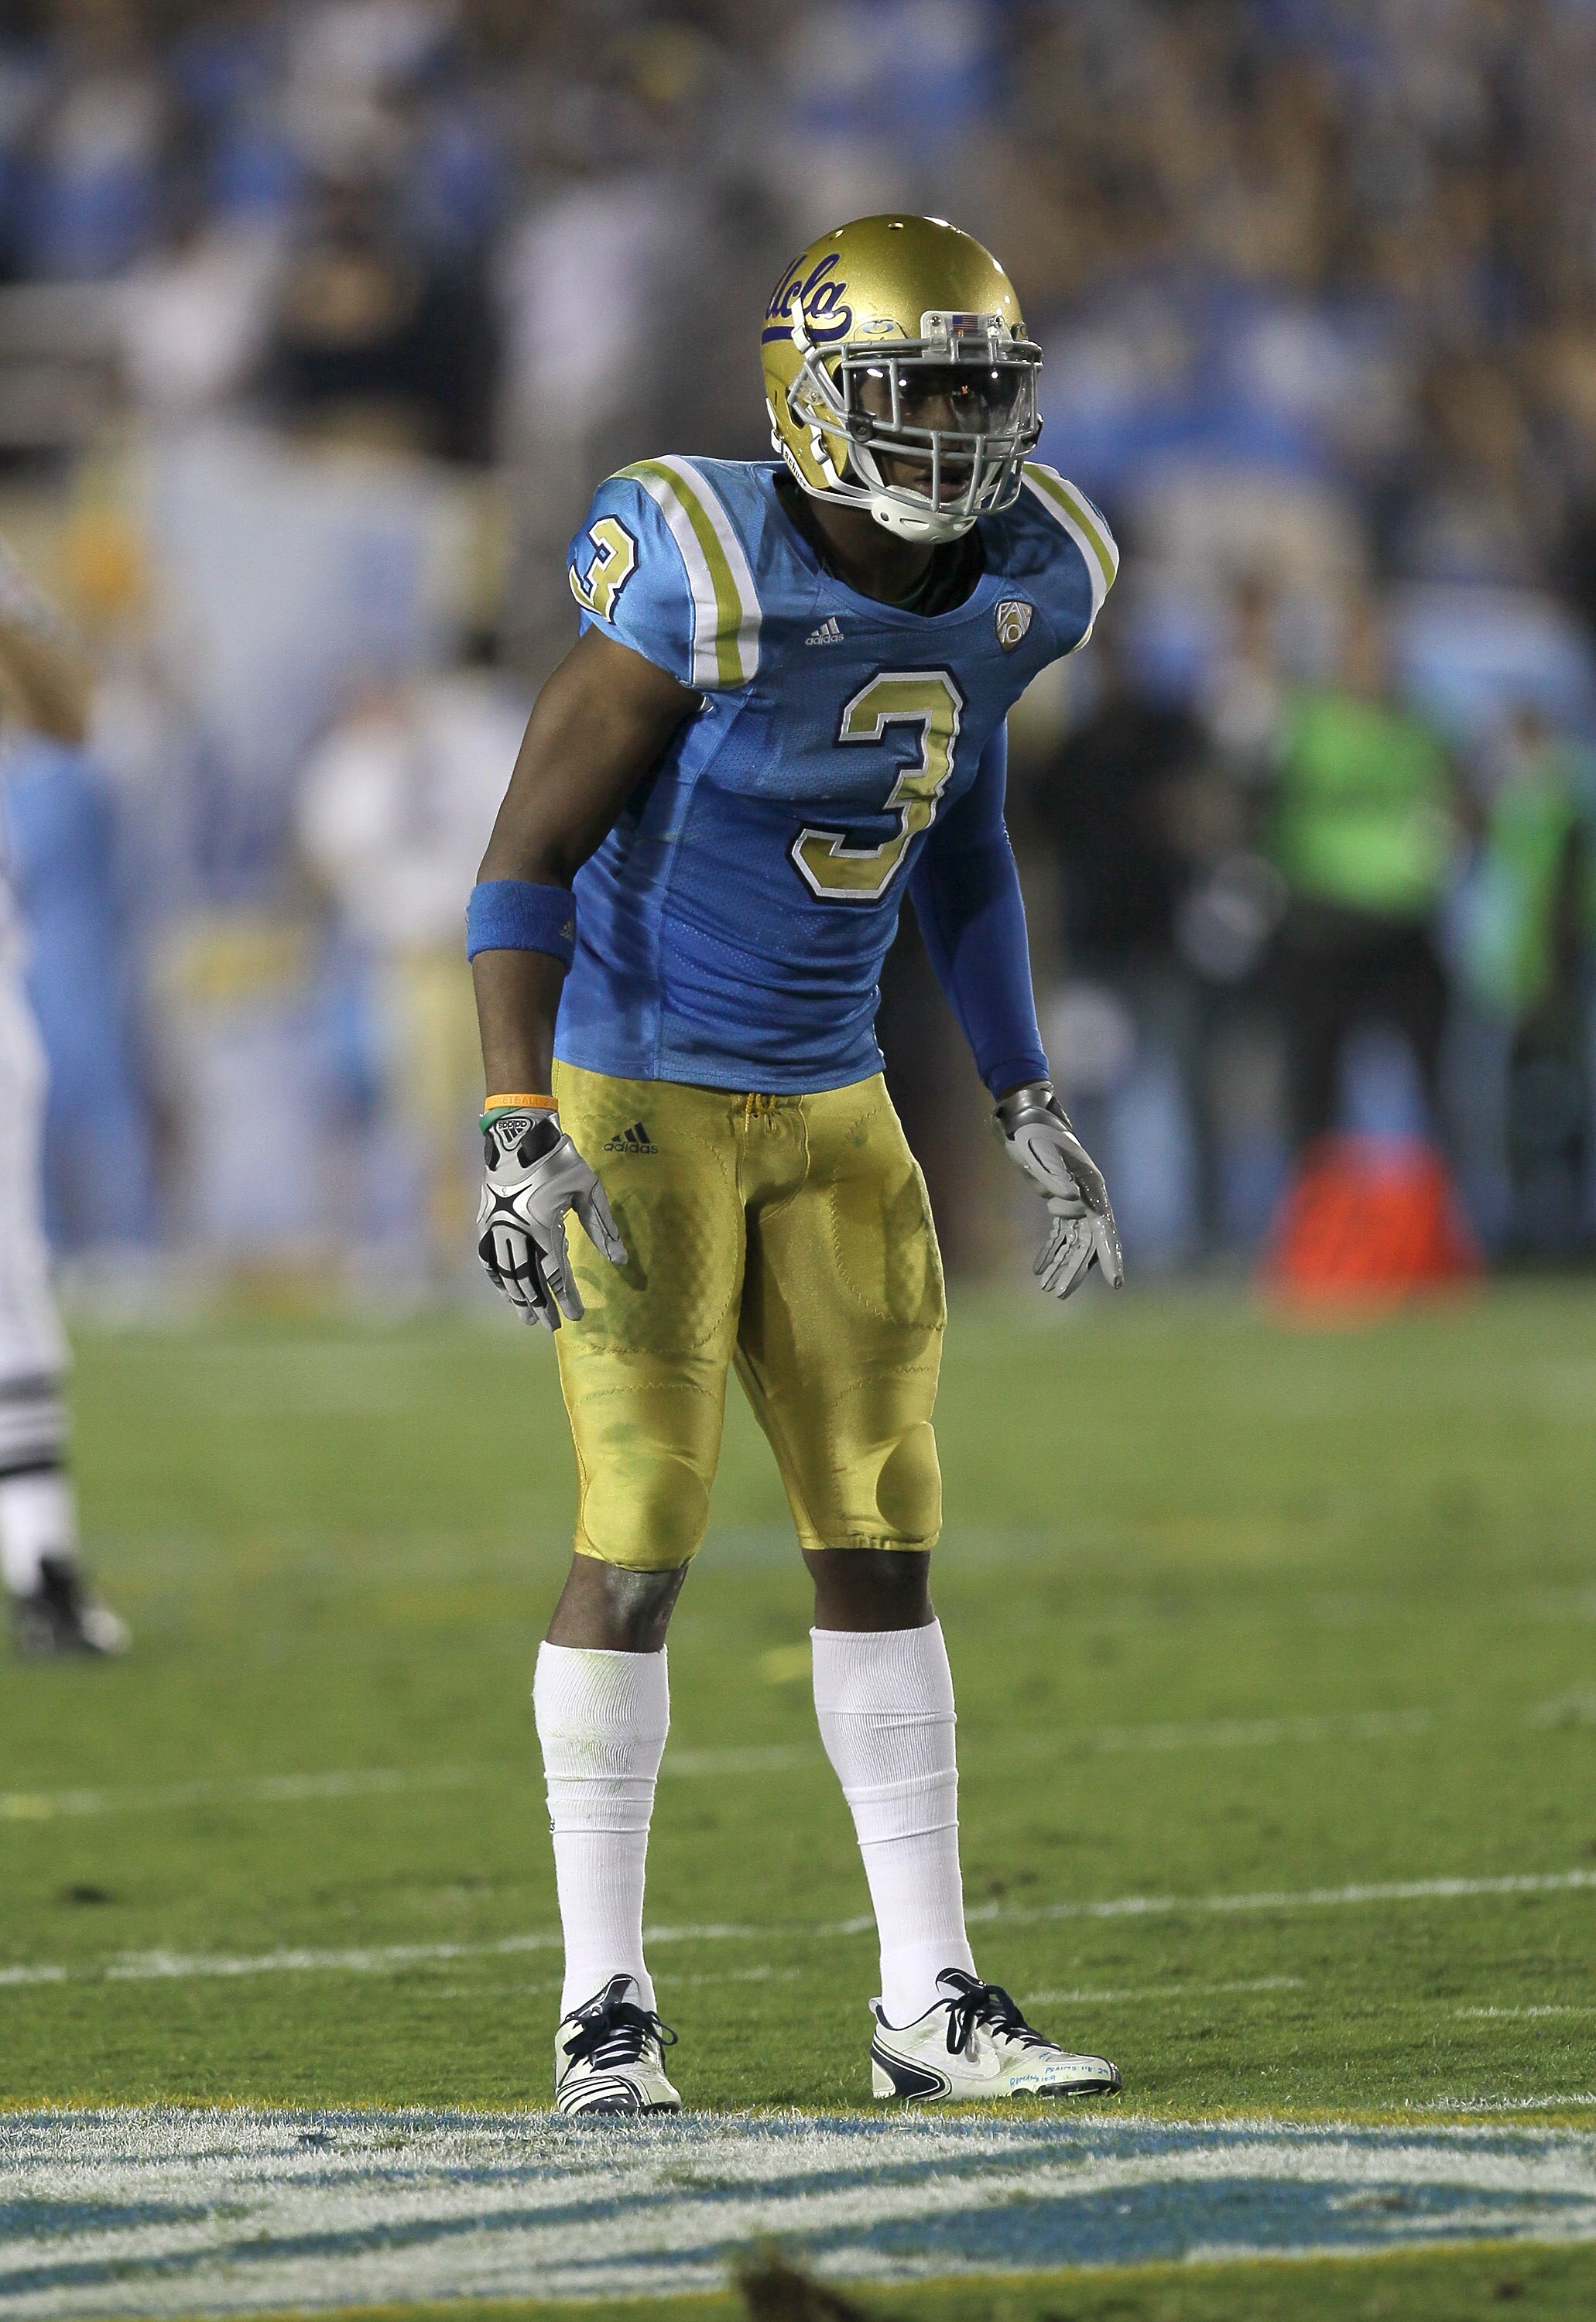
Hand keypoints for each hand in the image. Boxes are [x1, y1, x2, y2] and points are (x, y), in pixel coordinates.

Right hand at [476, 1109, 626, 1328]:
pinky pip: (488, 1257)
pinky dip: (497, 1277)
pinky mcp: (486, 1220)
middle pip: (528, 1280)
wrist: (518, 1133)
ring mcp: (497, 1226)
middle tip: (551, 1326)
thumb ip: (603, 1227)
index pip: (555, 1272)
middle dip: (540, 1305)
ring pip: (506, 1272)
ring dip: (517, 1297)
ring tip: (526, 1316)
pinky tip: (506, 1290)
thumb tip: (620, 1259)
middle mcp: (516, 1230)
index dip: (566, 1297)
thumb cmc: (559, 1159)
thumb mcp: (589, 1189)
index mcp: (542, 1224)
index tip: (576, 1317)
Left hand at [994, 1081, 1123, 1300]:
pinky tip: (1038, 1270)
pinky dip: (1050, 1251)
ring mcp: (1075, 1199)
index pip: (1105, 1229)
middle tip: (1058, 1294)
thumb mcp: (1039, 1152)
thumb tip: (1068, 1198)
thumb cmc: (1033, 1132)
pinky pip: (1059, 1233)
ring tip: (1047, 1289)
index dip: (1111, 1257)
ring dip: (1061, 1265)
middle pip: (1086, 1243)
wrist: (1025, 1114)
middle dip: (1074, 1270)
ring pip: (1072, 1242)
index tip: (1115, 1283)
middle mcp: (1087, 1196)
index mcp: (1090, 1187)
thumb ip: (1054, 1175)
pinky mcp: (1058, 1200)